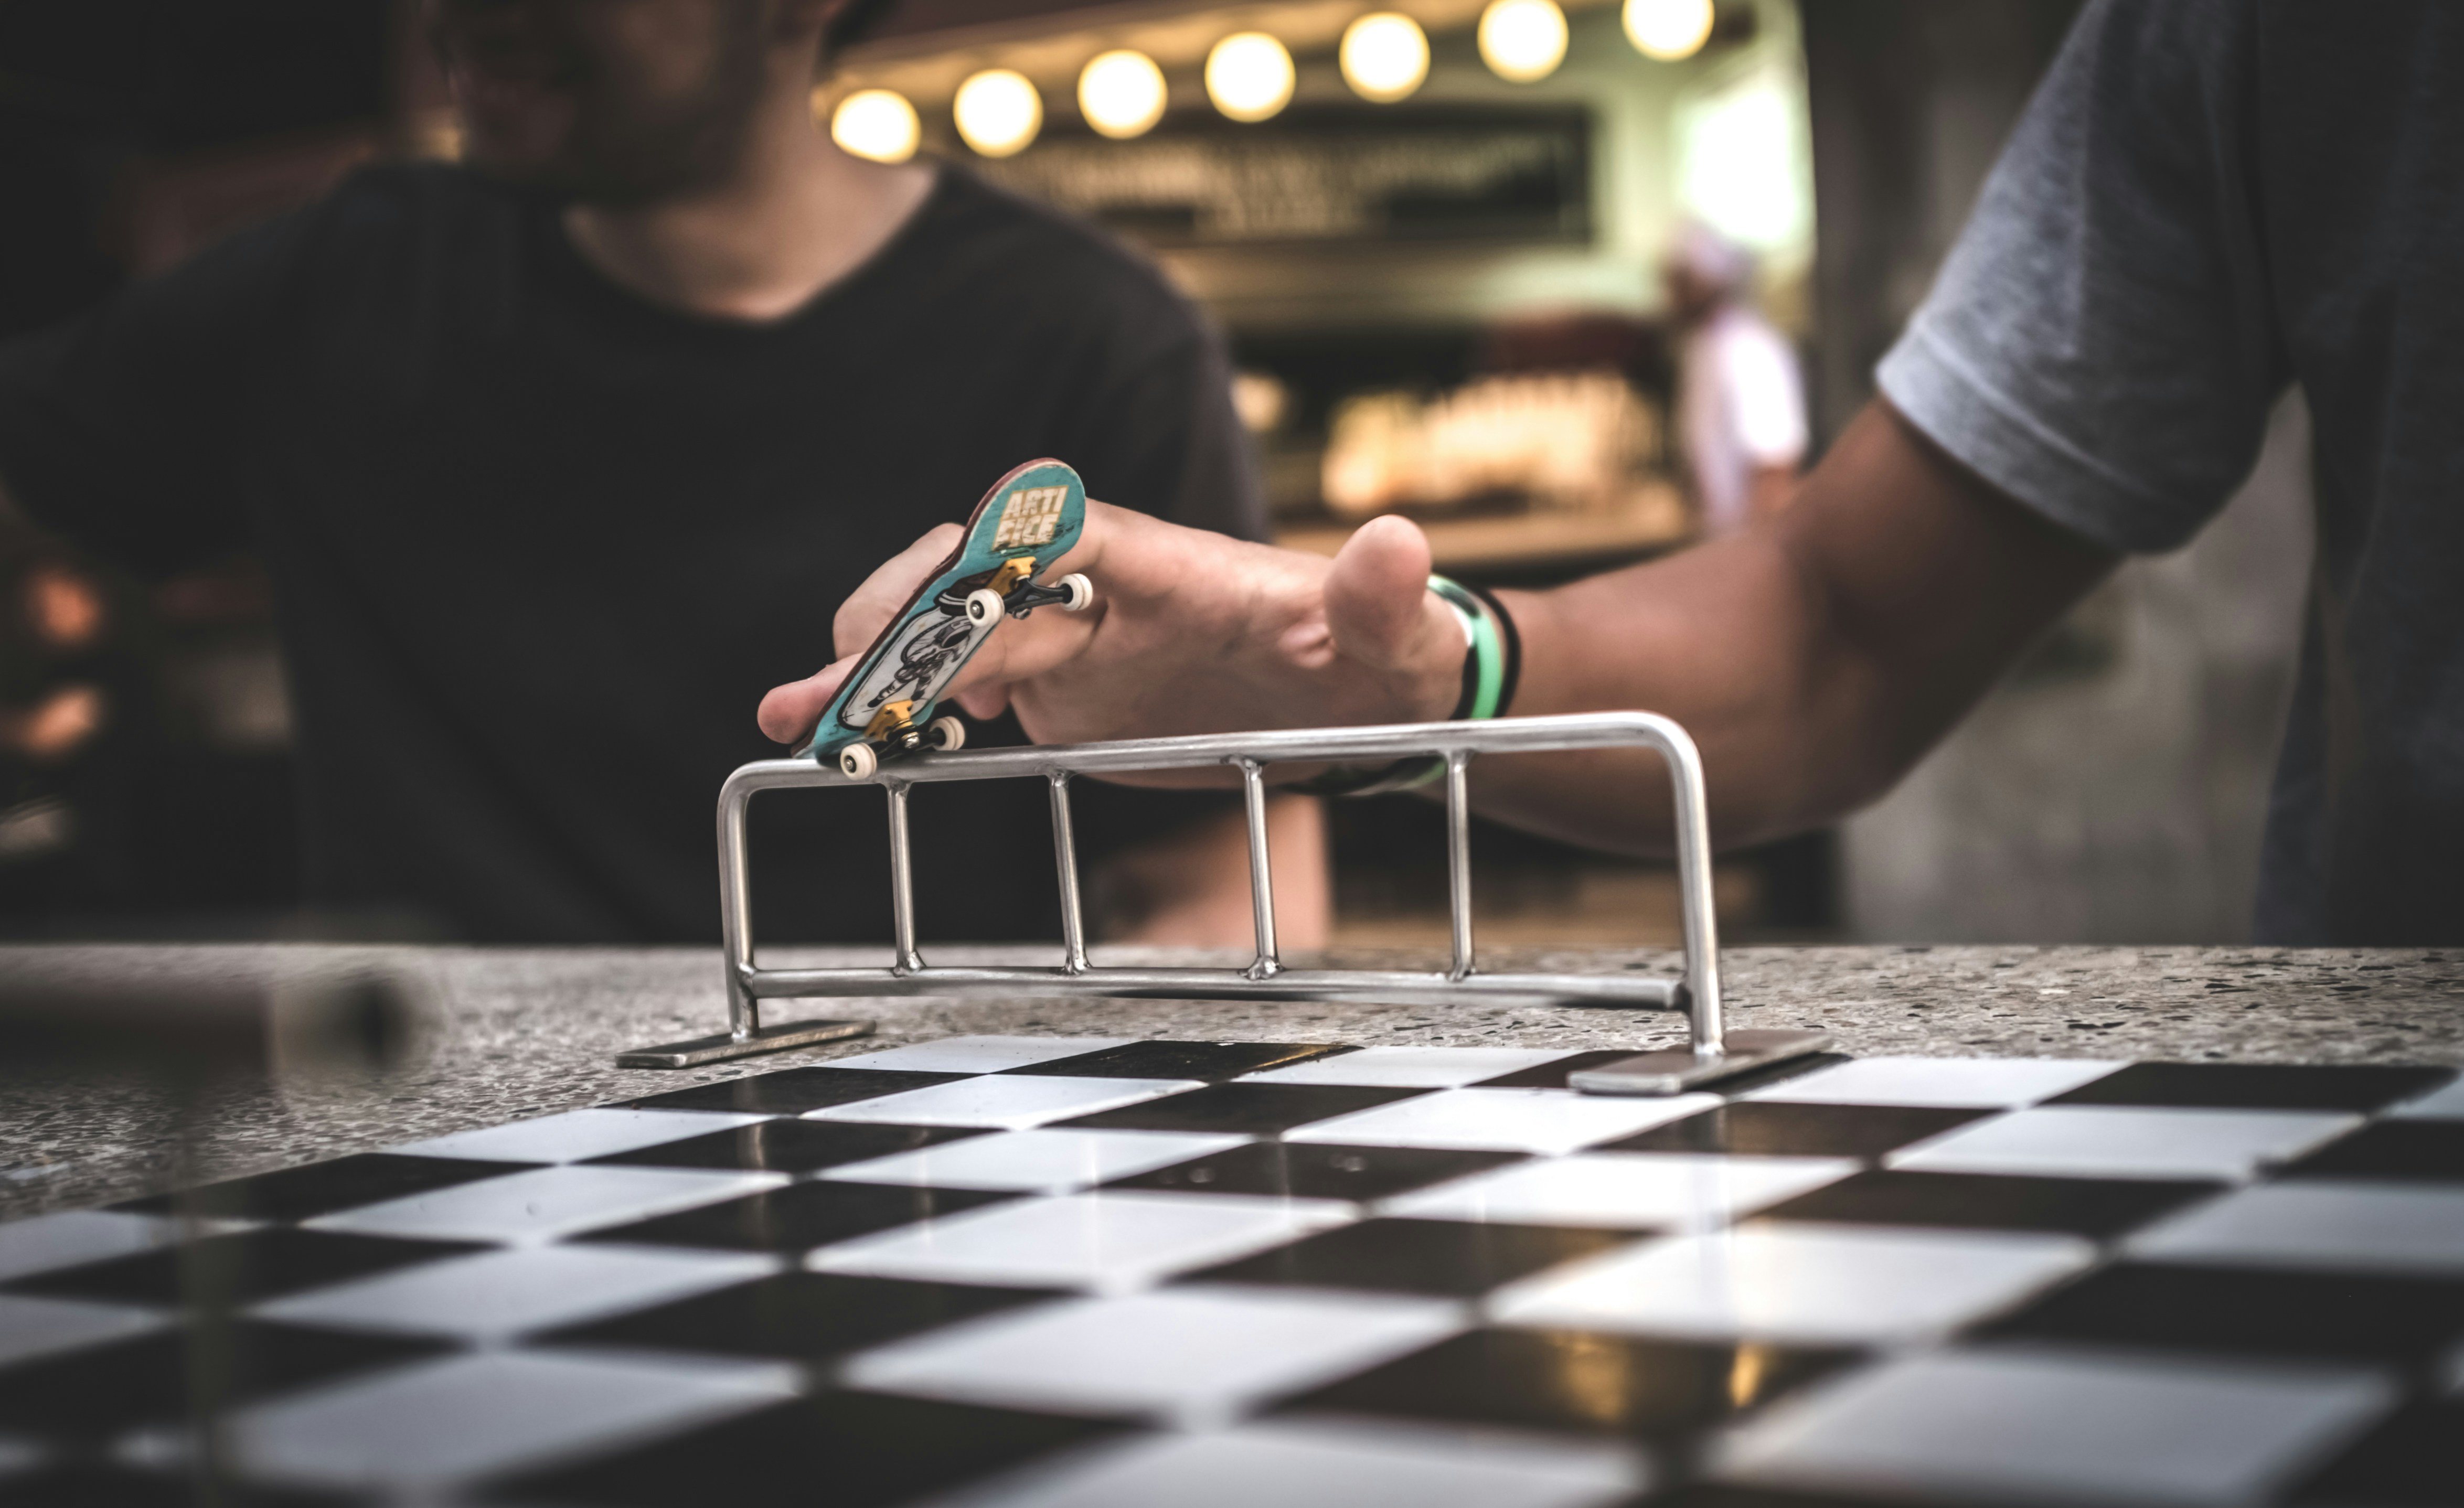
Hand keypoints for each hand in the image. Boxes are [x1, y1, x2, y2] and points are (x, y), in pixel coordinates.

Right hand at [756, 504, 1466, 767]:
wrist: (1373, 692)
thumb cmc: (1382, 656)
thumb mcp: (1394, 635)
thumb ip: (1383, 598)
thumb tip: (1401, 546)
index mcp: (1163, 560)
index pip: (1057, 531)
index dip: (991, 558)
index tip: (942, 602)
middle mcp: (1099, 587)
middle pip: (974, 577)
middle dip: (900, 620)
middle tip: (837, 688)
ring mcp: (1071, 639)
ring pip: (948, 633)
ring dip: (872, 669)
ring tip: (797, 720)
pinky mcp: (1061, 692)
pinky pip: (960, 691)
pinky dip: (899, 713)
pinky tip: (841, 746)